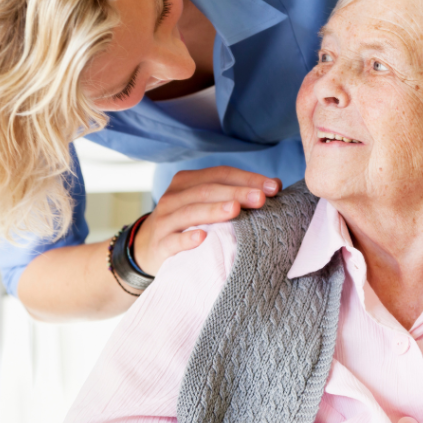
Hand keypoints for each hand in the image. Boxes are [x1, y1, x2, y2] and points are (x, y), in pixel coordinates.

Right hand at [131, 166, 281, 274]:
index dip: (247, 178)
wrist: (147, 248)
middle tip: (261, 198)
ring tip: (235, 210)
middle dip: (236, 192)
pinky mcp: (159, 245)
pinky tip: (202, 238)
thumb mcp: (205, 204)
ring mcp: (165, 220)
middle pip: (207, 190)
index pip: (220, 174)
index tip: (274, 187)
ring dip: (214, 210)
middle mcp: (174, 197)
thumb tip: (275, 186)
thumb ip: (234, 194)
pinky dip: (186, 238)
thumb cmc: (188, 224)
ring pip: (190, 212)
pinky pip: (172, 241)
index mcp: (187, 182)